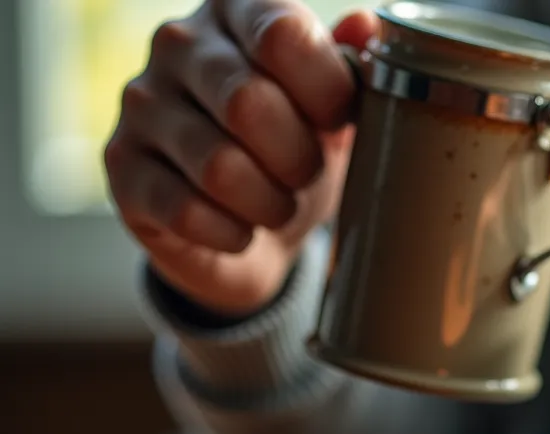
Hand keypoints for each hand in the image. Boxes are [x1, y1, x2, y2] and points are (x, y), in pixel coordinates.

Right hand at [104, 0, 376, 316]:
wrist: (252, 228)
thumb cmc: (299, 149)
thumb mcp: (337, 110)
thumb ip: (354, 65)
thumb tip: (366, 27)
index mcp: (238, 11)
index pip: (283, 35)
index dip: (326, 92)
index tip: (338, 122)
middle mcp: (178, 44)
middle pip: (248, 102)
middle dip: (298, 158)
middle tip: (306, 174)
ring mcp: (142, 104)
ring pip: (218, 167)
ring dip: (269, 203)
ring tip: (277, 204)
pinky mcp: (122, 168)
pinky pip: (186, 211)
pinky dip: (232, 233)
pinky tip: (239, 229)